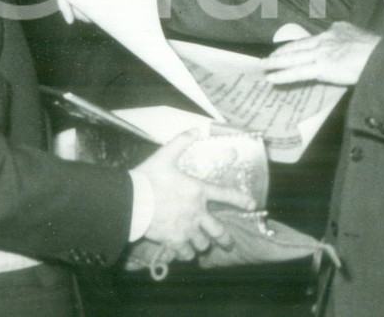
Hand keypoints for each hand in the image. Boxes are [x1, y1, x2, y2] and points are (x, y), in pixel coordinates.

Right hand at [134, 129, 255, 260]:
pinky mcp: (173, 241)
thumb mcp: (165, 155)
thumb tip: (195, 129)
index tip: (252, 205)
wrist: (132, 202)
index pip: (226, 195)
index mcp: (198, 191)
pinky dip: (186, 253)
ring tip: (201, 244)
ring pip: (202, 243)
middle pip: (218, 231)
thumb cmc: (149, 178)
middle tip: (228, 244)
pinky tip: (184, 251)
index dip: (241, 200)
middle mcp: (197, 213)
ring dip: (203, 244)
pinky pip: (185, 253)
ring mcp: (186, 229)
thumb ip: (182, 141)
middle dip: (225, 239)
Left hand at [261, 21, 380, 85]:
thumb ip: (346, 32)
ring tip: (262, 66)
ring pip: (293, 59)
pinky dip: (283, 75)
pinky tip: (271, 78)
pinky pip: (297, 72)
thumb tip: (338, 29)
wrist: (380, 56)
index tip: (285, 49)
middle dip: (281, 52)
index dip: (295, 46)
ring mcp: (321, 54)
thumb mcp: (357, 33)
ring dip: (275, 63)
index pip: (309, 40)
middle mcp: (323, 41)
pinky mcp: (321, 68)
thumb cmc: (375, 49)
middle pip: (297, 47)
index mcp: (333, 32)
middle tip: (267, 58)